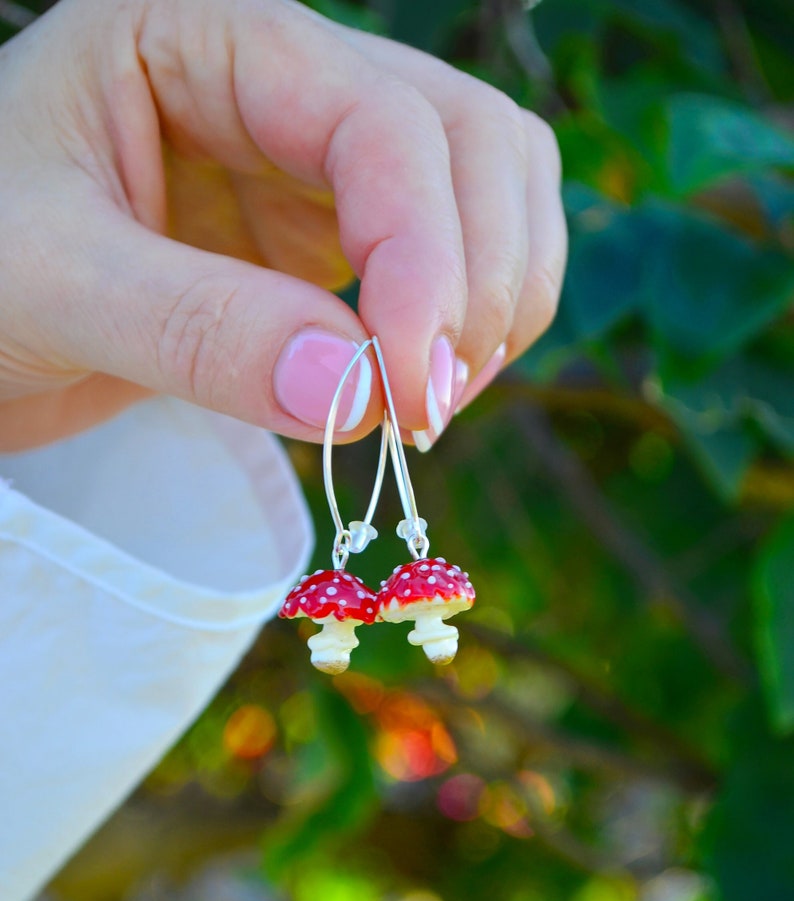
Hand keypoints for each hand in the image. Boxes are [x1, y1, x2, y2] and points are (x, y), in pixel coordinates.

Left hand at [0, 0, 565, 450]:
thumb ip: (197, 330)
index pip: (380, 119)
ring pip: (490, 191)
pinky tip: (412, 389)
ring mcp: (315, 163)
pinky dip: (464, 330)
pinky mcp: (327, 240)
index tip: (408, 389)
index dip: (426, 255)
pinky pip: (451, 264)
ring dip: (498, 300)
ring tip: (426, 404)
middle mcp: (282, 80)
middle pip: (472, 140)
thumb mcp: (49, 285)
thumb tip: (362, 391)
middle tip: (426, 409)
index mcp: (204, 31)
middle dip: (482, 278)